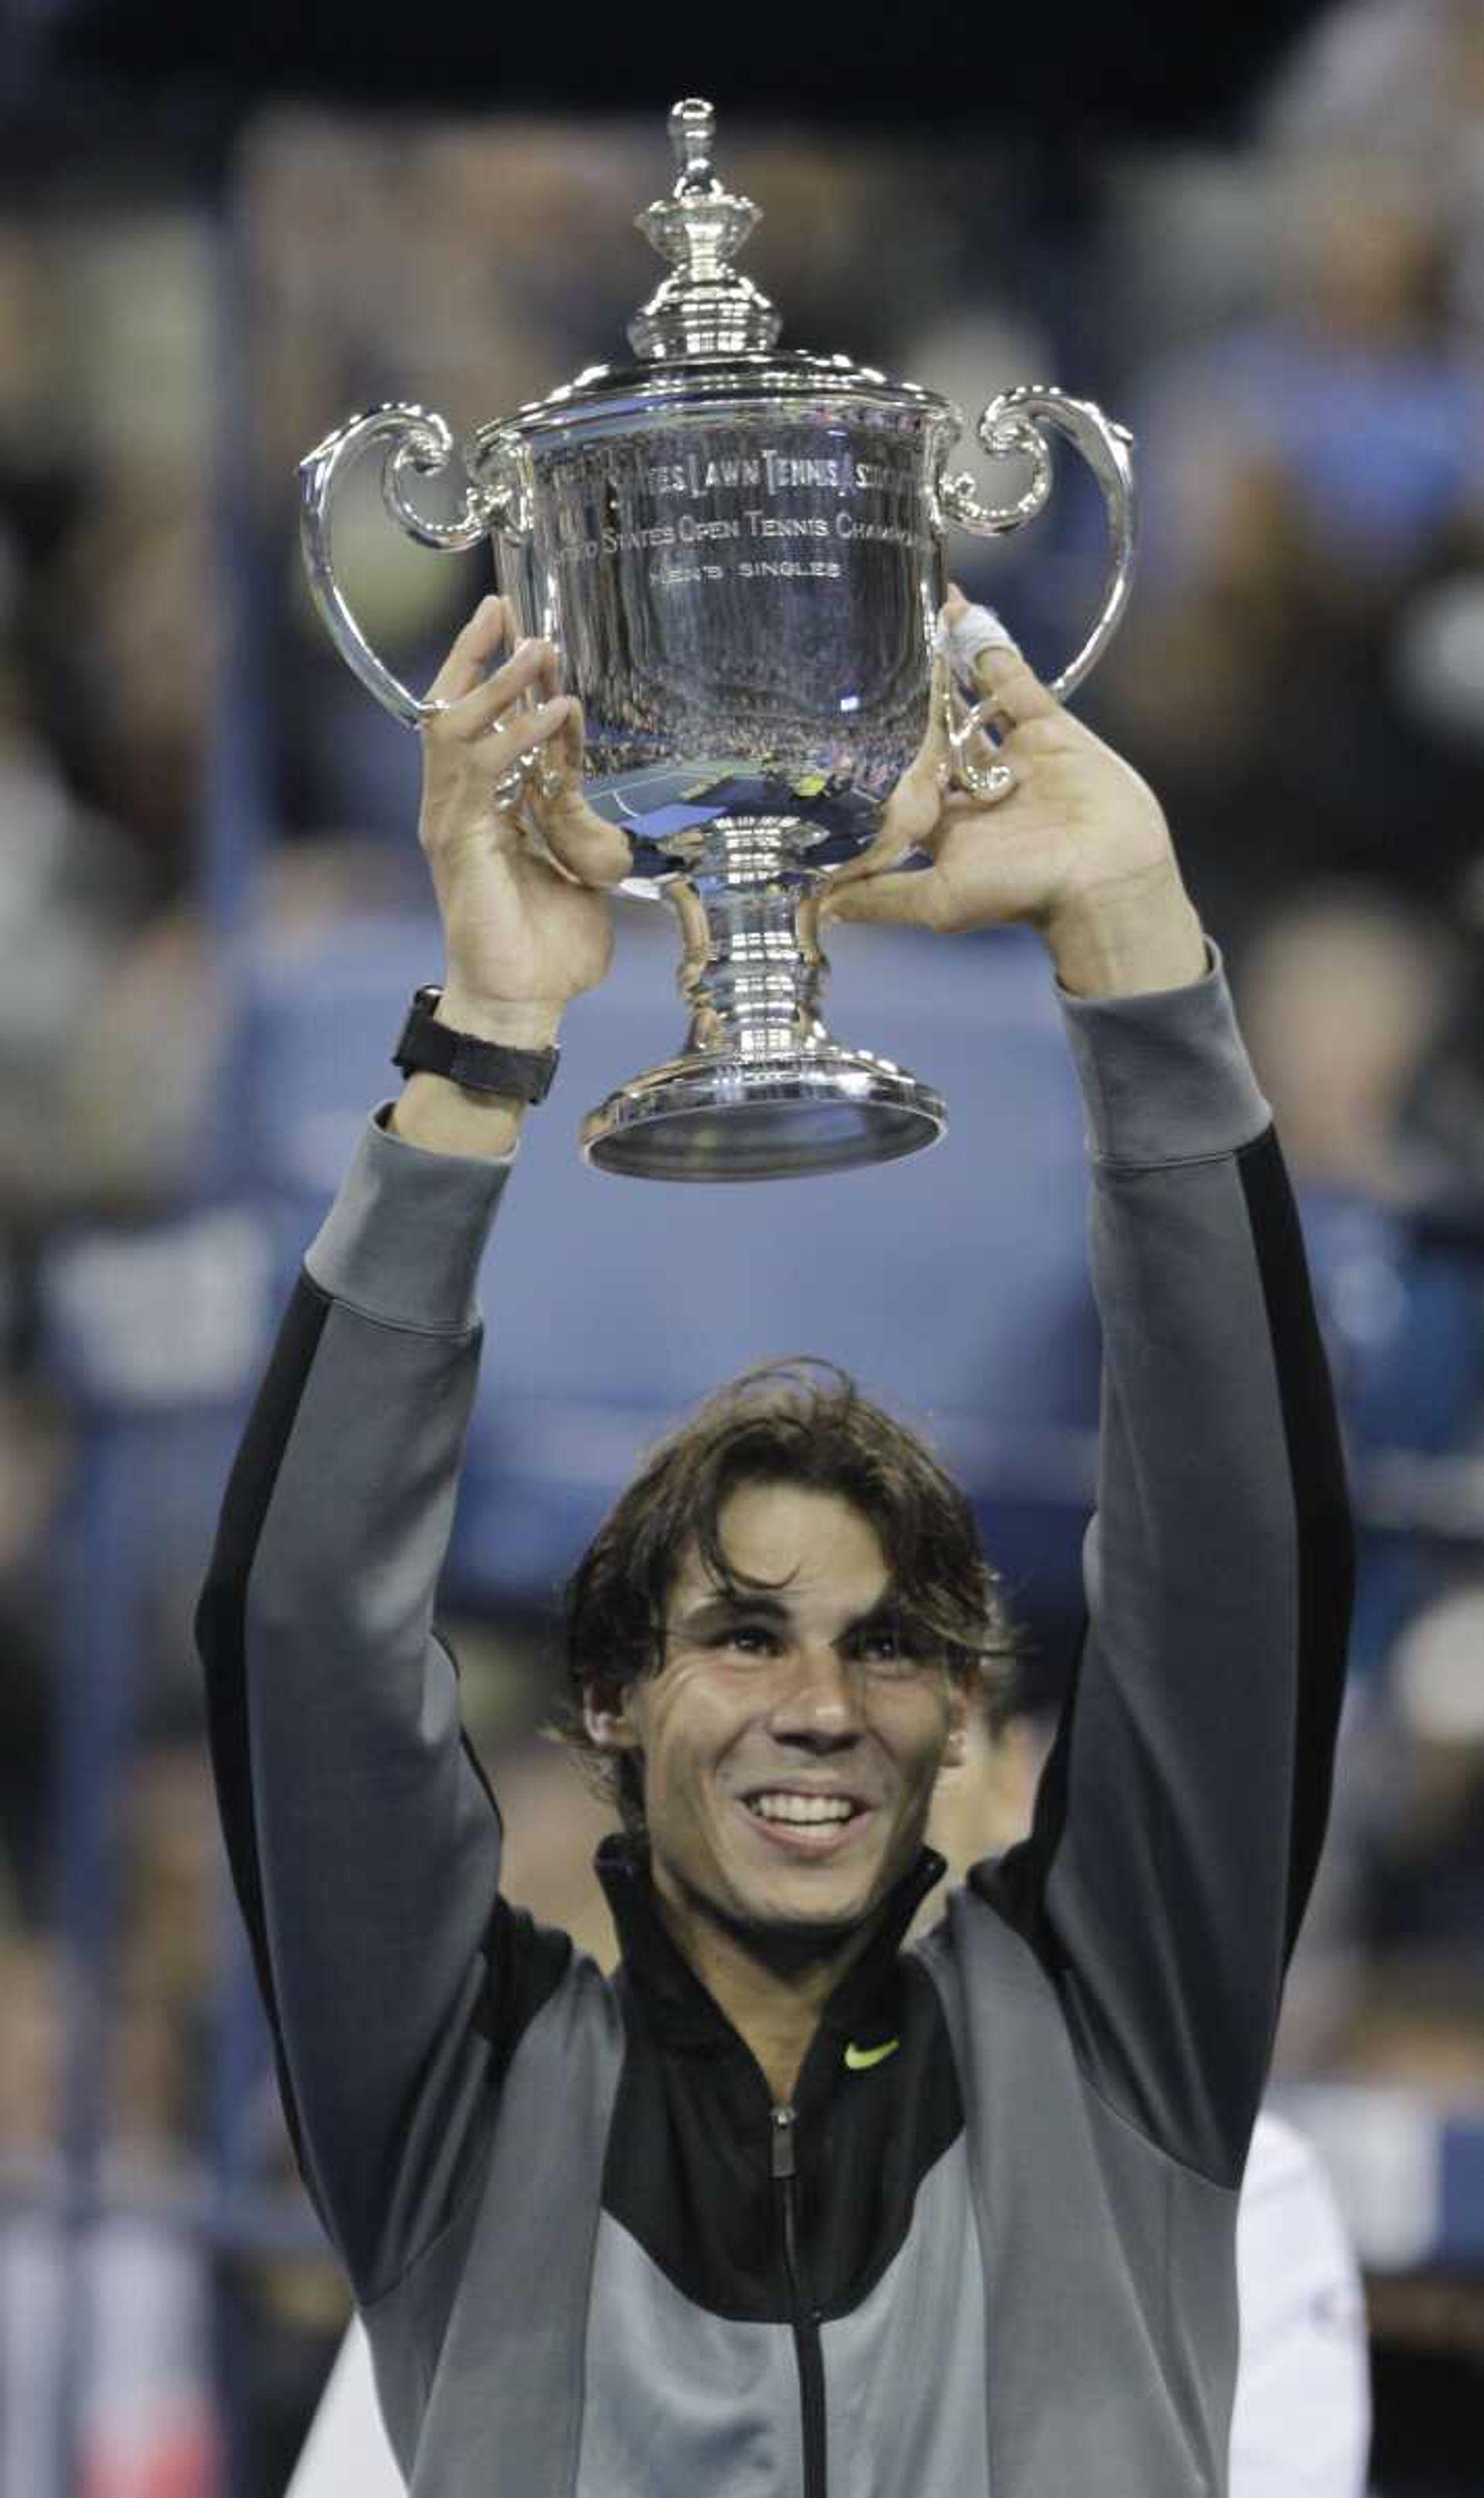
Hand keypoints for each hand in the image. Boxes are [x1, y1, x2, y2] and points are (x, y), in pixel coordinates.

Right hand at [417, 596, 630, 1045]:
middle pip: (455, 711)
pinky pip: (480, 773)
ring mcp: (453, 822)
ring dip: (500, 684)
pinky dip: (517, 738)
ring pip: (459, 728)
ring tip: (536, 647)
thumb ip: (584, 831)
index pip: (487, 727)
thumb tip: (597, 803)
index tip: (523, 630)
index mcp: (485, 812)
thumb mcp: (583, 873)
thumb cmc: (549, 950)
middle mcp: (459, 808)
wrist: (523, 1003)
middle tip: (505, 606)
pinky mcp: (457, 841)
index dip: (503, 679)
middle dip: (478, 657)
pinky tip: (553, 713)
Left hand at [823, 594, 1205, 997]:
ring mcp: (1013, 753)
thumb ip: (882, 896)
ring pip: (971, 699)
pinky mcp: (1047, 727)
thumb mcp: (938, 901)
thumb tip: (823, 908)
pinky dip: (986, 645)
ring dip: (946, 662)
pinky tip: (958, 610)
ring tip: (916, 616)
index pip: (903, 779)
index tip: (842, 721)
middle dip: (911, 700)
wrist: (1105, 879)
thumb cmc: (1020, 892)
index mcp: (948, 823)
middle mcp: (977, 786)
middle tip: (874, 651)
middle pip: (936, 732)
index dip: (877, 753)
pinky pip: (1011, 679)